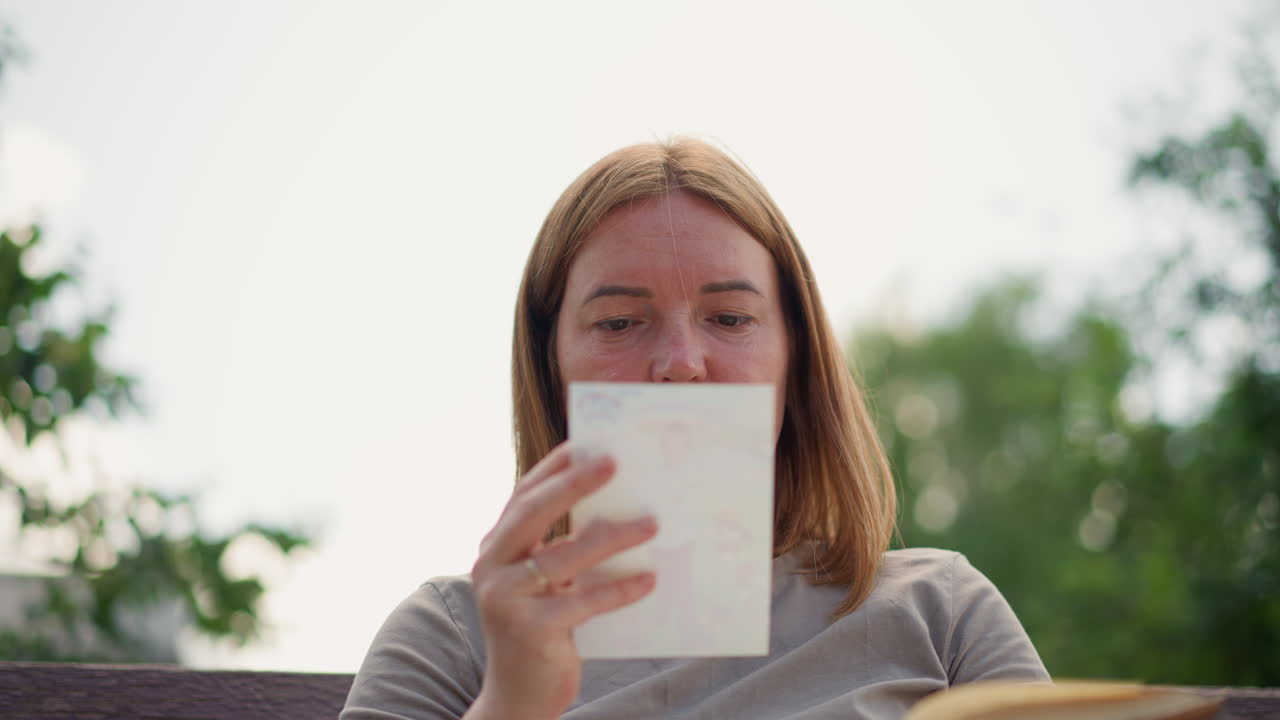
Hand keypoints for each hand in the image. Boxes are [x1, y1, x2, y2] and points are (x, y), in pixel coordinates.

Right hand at [466, 443, 657, 719]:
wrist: (519, 696)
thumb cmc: (542, 630)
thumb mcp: (544, 584)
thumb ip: (561, 548)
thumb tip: (615, 507)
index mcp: (495, 549)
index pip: (522, 496)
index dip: (552, 468)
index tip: (586, 445)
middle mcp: (491, 568)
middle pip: (532, 513)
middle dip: (573, 485)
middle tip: (613, 463)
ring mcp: (505, 599)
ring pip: (562, 557)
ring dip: (611, 537)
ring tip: (651, 524)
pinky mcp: (529, 630)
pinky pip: (582, 601)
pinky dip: (618, 590)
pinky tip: (649, 578)